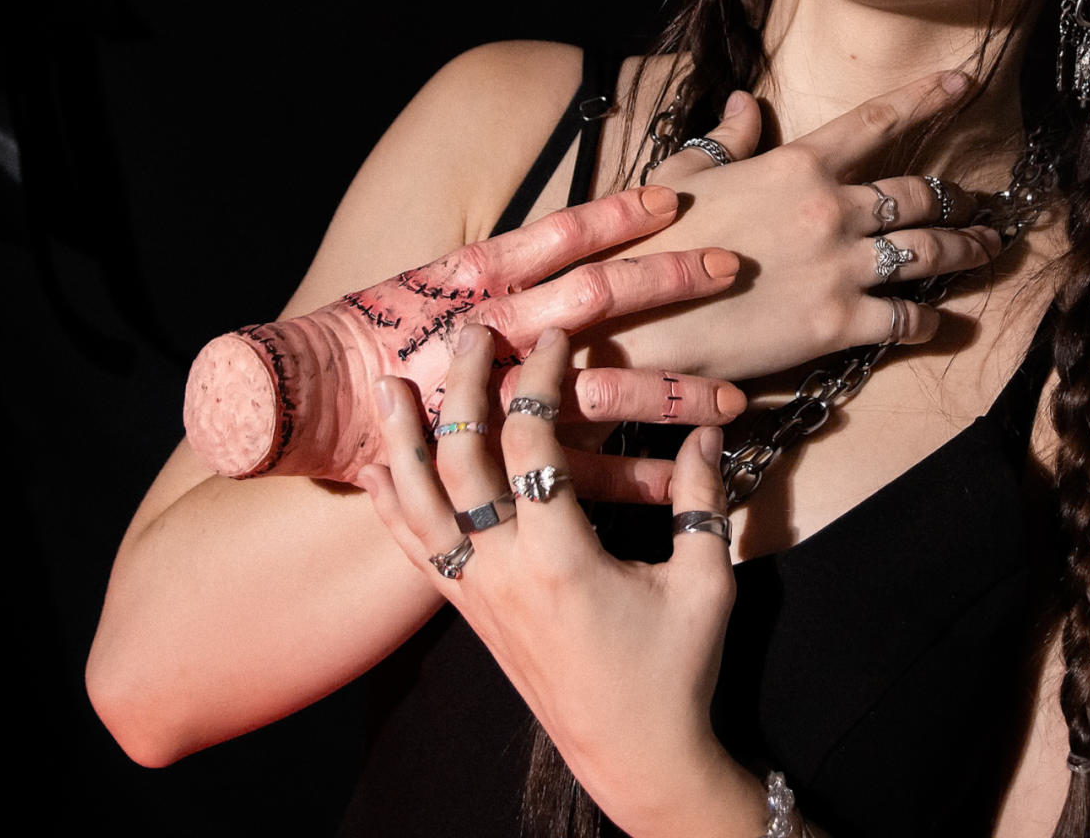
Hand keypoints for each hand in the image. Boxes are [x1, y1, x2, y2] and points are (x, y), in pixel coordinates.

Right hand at [183, 185, 747, 497]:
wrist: (300, 403)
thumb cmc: (369, 332)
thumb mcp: (435, 276)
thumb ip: (505, 256)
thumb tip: (569, 226)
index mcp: (472, 278)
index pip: (559, 232)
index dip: (617, 211)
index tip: (677, 197)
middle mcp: (488, 330)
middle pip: (595, 298)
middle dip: (667, 283)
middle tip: (734, 268)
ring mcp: (494, 399)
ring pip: (600, 393)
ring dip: (673, 393)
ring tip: (740, 399)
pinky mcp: (496, 460)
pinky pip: (581, 472)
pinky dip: (639, 475)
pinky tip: (692, 477)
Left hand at [360, 324, 761, 837]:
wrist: (633, 757)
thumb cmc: (675, 672)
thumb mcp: (706, 582)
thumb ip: (703, 499)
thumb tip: (709, 428)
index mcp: (562, 558)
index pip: (531, 445)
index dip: (538, 380)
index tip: (553, 336)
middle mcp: (505, 573)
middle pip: (460, 461)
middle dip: (461, 387)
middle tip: (469, 331)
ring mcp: (477, 596)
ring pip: (418, 505)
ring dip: (403, 440)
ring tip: (391, 383)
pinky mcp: (468, 615)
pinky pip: (414, 552)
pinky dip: (392, 505)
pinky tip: (380, 469)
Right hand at [586, 71, 1004, 384]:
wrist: (633, 316)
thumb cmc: (647, 241)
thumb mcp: (683, 175)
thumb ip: (727, 139)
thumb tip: (745, 103)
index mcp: (796, 165)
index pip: (877, 121)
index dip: (928, 99)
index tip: (966, 82)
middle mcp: (830, 209)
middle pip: (918, 196)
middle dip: (957, 199)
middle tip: (979, 205)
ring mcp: (839, 268)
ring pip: (928, 252)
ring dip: (966, 249)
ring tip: (988, 248)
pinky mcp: (838, 325)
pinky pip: (903, 318)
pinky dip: (928, 319)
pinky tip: (938, 321)